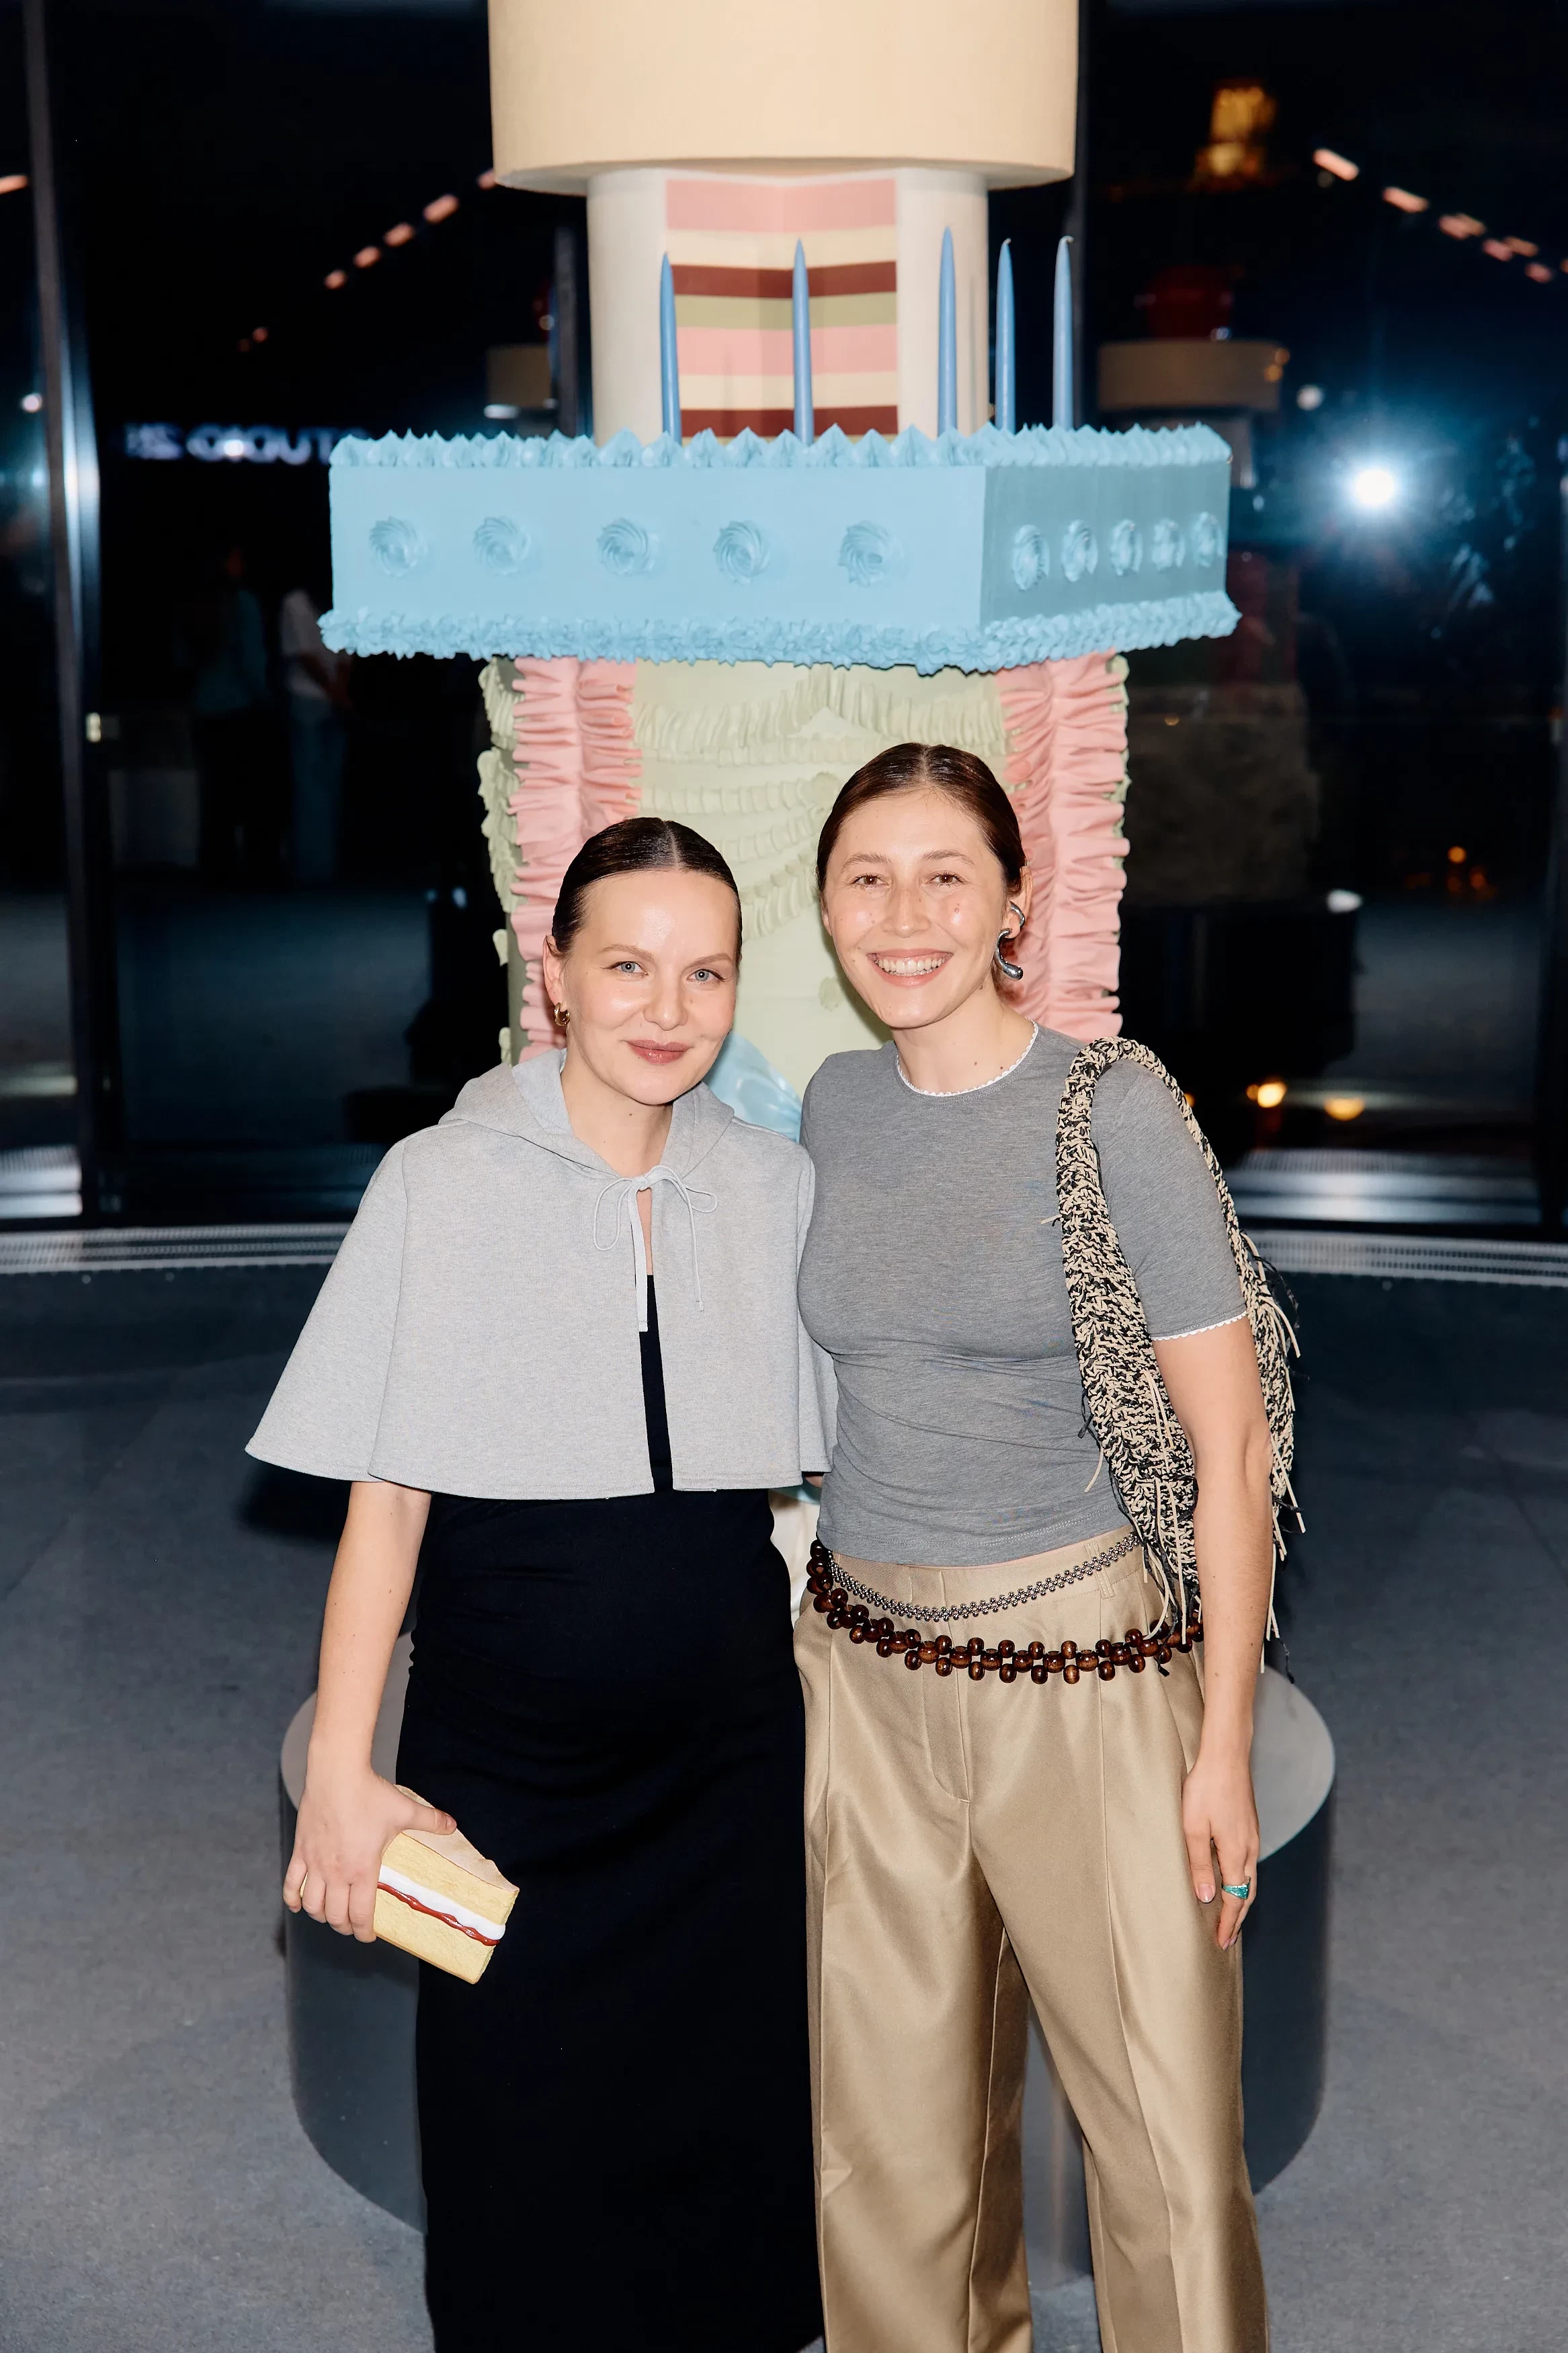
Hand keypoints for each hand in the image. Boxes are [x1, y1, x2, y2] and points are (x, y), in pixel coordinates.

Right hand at [284, 1766, 453, 1942]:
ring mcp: (315, 1863)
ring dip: (320, 1915)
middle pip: (335, 1915)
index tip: (369, 1936)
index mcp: (362, 1870)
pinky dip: (293, 1899)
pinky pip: (291, 1882)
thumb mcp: (405, 1809)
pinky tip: (298, 1905)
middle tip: (352, 1925)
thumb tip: (452, 1825)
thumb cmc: (370, 1794)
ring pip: (312, 1904)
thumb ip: (430, 1821)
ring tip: (330, 1915)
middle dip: (344, 1926)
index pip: (360, 1915)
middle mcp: (335, 1873)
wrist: (336, 1773)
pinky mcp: (300, 1850)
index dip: (364, 1932)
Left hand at [1181, 1742, 1258, 1952]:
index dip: (1229, 1923)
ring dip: (1241, 1901)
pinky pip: (1248, 1864)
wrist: (1226, 1756)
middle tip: (1227, 1939)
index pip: (1236, 1900)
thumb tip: (1207, 1897)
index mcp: (1236, 1853)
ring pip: (1250, 1880)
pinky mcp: (1249, 1827)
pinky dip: (1243, 1882)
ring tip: (1230, 1917)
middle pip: (1247, 1894)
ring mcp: (1252, 1837)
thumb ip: (1199, 1864)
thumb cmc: (1205, 1788)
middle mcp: (1249, 1849)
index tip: (1222, 1942)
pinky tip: (1232, 1881)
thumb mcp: (1193, 1827)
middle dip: (1238, 1919)